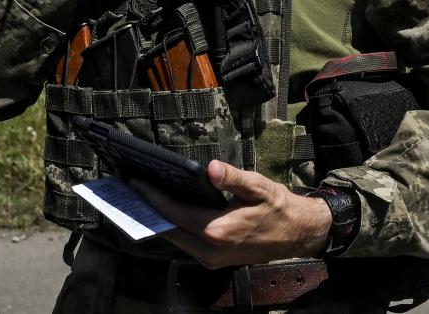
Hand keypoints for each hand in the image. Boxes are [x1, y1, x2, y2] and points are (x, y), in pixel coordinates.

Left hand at [131, 160, 332, 268]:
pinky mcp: (214, 260)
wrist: (296, 234)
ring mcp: (211, 258)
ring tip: (143, 200)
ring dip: (159, 220)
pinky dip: (174, 228)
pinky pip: (186, 244)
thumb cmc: (278, 208)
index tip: (137, 183)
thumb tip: (211, 168)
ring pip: (176, 239)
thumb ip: (232, 178)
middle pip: (169, 229)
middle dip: (149, 210)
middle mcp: (210, 249)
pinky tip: (168, 214)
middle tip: (131, 191)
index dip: (153, 197)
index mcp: (217, 230)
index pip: (175, 212)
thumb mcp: (258, 187)